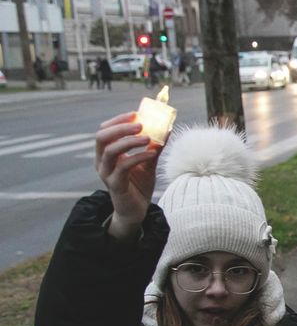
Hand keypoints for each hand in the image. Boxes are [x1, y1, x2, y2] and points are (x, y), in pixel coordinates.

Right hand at [94, 112, 161, 239]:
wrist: (136, 211)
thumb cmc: (139, 185)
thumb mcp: (148, 163)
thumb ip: (153, 147)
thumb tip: (166, 129)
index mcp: (106, 153)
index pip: (105, 130)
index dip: (119, 120)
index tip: (136, 114)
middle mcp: (102, 161)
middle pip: (102, 137)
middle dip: (120, 127)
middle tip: (141, 124)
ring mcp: (106, 173)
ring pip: (110, 151)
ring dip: (129, 141)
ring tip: (148, 138)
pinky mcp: (115, 185)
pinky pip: (124, 167)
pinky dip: (138, 157)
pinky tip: (152, 154)